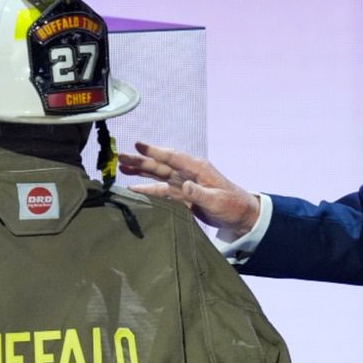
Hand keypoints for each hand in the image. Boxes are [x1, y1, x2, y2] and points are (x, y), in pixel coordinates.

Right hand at [118, 142, 260, 237]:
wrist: (241, 217)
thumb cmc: (233, 205)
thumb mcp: (218, 200)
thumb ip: (200, 194)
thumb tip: (185, 185)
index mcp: (198, 169)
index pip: (173, 157)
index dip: (156, 151)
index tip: (139, 145)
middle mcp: (188, 173)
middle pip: (161, 165)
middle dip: (141, 160)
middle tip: (120, 156)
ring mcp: (184, 184)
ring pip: (158, 176)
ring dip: (141, 172)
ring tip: (122, 167)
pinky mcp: (182, 197)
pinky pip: (161, 191)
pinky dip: (148, 189)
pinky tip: (134, 188)